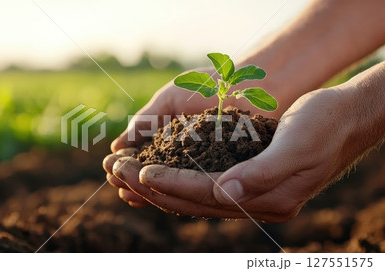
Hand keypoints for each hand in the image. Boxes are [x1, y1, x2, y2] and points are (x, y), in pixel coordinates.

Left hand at [104, 86, 369, 221]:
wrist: (345, 119)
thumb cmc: (325, 125)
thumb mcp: (298, 146)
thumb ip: (261, 174)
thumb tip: (222, 193)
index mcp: (268, 198)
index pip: (206, 195)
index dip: (171, 184)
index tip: (140, 172)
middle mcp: (255, 202)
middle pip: (192, 200)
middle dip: (153, 187)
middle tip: (118, 173)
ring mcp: (250, 194)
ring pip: (193, 196)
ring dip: (158, 186)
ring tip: (126, 176)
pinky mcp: (246, 181)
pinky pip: (203, 186)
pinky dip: (176, 180)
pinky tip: (157, 173)